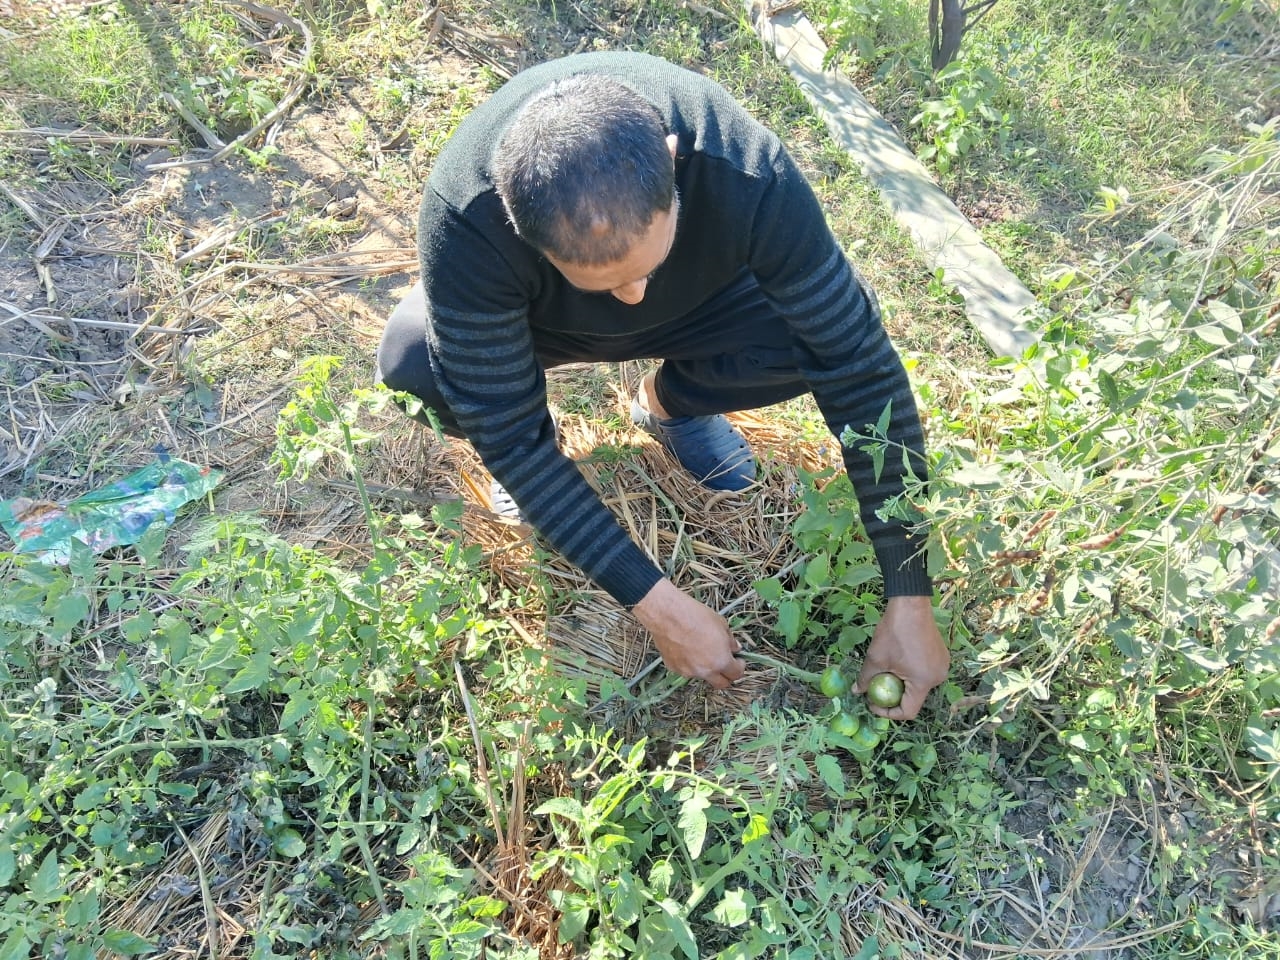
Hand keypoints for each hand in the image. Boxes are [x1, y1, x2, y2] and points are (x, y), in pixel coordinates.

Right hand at [632, 579, 744, 689]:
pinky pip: (686, 669)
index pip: (736, 674)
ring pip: (702, 675)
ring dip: (706, 668)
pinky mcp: (673, 668)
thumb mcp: (721, 624)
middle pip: (721, 684)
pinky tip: (686, 647)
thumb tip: (735, 648)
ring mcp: (688, 672)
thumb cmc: (696, 616)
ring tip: (701, 649)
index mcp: (721, 661)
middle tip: (725, 663)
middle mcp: (705, 671)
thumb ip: (730, 641)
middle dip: (726, 676)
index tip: (738, 660)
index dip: (739, 667)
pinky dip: (689, 663)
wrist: (668, 614)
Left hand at [854, 595, 948, 720]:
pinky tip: (899, 662)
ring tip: (887, 673)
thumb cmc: (893, 632)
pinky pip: (925, 673)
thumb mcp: (876, 658)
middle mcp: (938, 678)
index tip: (873, 704)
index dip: (888, 712)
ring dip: (902, 684)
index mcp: (923, 682)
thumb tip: (856, 692)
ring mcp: (942, 666)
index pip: (908, 711)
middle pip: (914, 698)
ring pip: (919, 686)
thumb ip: (866, 679)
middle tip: (877, 688)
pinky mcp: (941, 656)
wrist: (910, 605)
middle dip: (894, 697)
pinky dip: (911, 674)